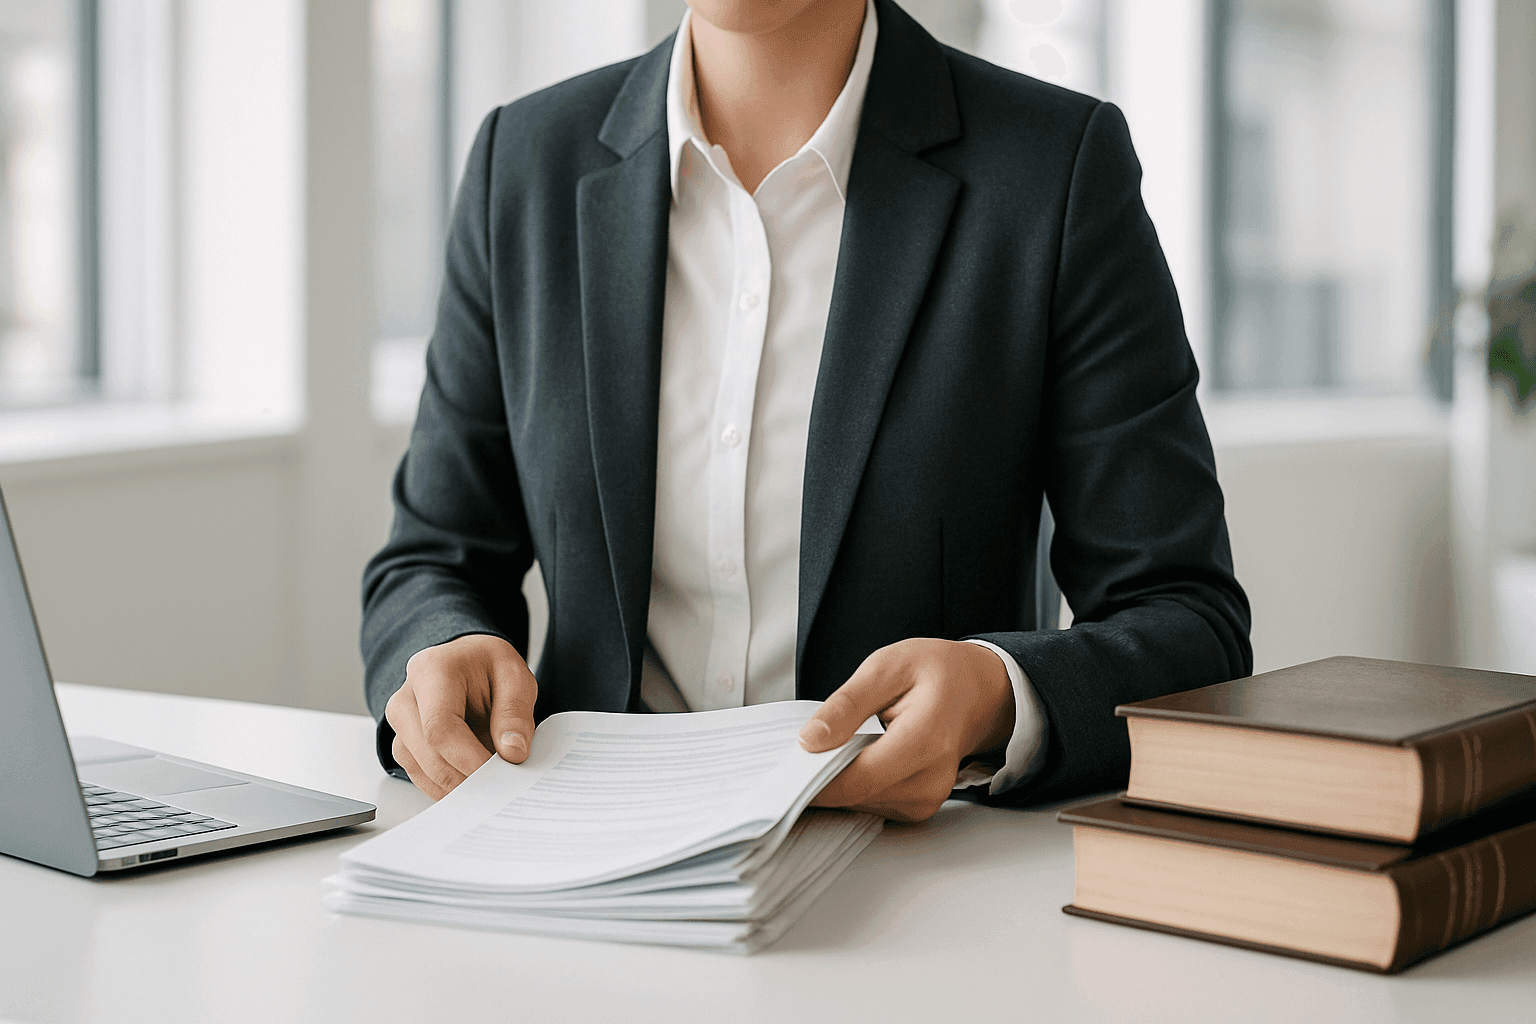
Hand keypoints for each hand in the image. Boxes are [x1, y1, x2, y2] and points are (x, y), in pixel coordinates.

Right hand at [384, 634, 536, 799]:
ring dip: (460, 783)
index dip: (468, 759)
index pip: (440, 727)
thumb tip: (512, 753)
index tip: (497, 775)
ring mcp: (400, 724)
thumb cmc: (487, 665)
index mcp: (432, 671)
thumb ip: (515, 714)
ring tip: (492, 777)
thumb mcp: (515, 677)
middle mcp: (405, 698)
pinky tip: (474, 780)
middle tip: (501, 783)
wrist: (468, 662)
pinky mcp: (404, 745)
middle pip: (428, 755)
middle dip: (467, 777)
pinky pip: (422, 777)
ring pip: (423, 771)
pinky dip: (449, 786)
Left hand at [800, 638, 1014, 822]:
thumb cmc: (936, 672)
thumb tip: (810, 741)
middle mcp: (932, 779)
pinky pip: (873, 805)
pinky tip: (854, 758)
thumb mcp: (886, 667)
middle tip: (802, 749)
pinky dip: (855, 786)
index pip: (859, 778)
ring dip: (839, 782)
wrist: (977, 691)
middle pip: (858, 796)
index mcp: (926, 739)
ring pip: (862, 804)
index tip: (784, 768)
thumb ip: (847, 704)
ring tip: (835, 746)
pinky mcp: (920, 807)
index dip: (816, 779)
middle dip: (822, 777)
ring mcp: (929, 798)